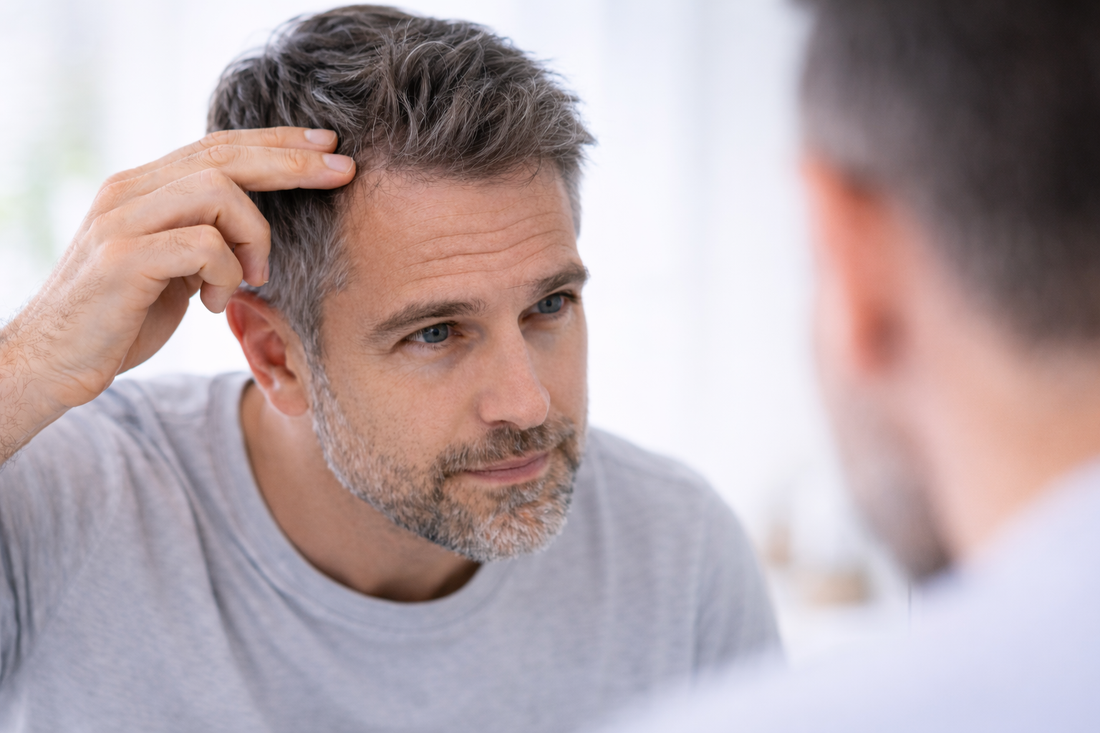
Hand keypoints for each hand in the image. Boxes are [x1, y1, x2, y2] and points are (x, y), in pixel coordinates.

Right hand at [0, 127, 354, 459]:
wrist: (52, 363)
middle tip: (342, 170)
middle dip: (293, 160)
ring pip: (219, 192)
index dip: (278, 142)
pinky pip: (204, 245)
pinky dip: (228, 273)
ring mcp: (123, 221)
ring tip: (252, 278)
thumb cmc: (120, 320)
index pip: (219, 147)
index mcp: (143, 188)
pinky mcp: (124, 259)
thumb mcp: (171, 268)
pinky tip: (216, 301)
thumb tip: (250, 224)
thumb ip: (202, 237)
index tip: (328, 144)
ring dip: (254, 237)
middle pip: (226, 154)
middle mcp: (129, 191)